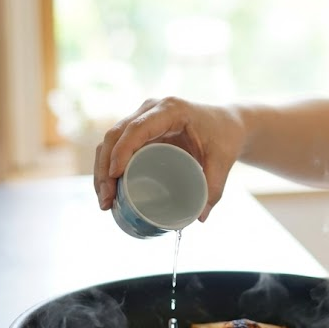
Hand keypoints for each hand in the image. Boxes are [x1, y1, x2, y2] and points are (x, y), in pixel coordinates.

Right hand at [93, 96, 244, 220]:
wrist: (227, 123)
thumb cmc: (225, 136)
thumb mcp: (223, 160)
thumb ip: (215, 187)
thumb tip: (200, 217)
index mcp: (171, 110)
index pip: (137, 128)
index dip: (122, 151)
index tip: (114, 176)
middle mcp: (151, 110)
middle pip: (115, 134)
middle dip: (104, 168)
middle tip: (106, 200)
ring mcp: (142, 118)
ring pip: (110, 141)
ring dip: (101, 170)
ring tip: (105, 201)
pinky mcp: (139, 131)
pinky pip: (116, 145)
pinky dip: (107, 166)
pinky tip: (106, 189)